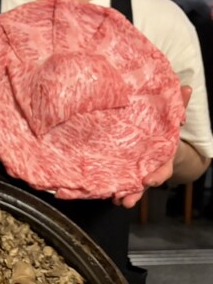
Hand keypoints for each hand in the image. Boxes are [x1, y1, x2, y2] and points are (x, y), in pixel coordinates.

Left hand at [113, 85, 191, 207]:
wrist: (155, 137)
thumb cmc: (163, 128)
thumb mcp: (170, 116)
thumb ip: (178, 105)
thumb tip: (186, 87)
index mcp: (162, 156)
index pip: (162, 170)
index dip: (156, 176)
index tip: (148, 180)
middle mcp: (149, 166)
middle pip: (142, 183)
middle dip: (135, 192)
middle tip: (125, 201)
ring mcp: (135, 169)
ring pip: (130, 185)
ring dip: (122, 194)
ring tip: (114, 200)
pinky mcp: (122, 168)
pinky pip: (117, 180)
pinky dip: (111, 187)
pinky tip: (102, 193)